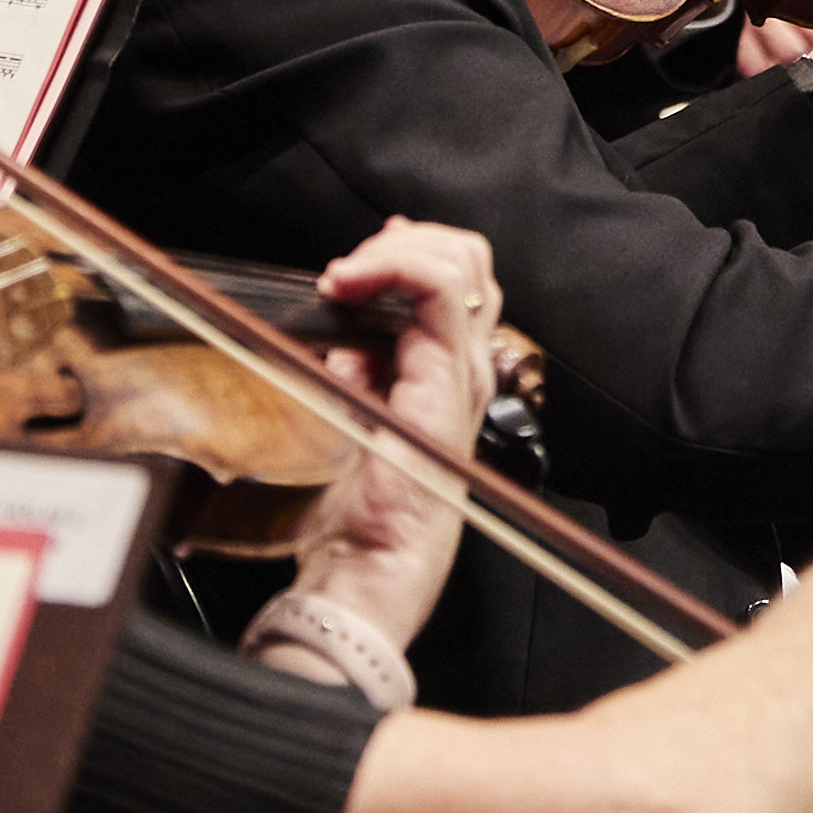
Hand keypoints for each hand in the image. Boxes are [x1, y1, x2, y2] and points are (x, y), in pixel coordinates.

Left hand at [284, 226, 498, 657]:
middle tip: (352, 266)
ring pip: (461, 265)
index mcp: (449, 379)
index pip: (454, 284)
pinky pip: (439, 293)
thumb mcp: (354, 422)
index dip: (408, 253)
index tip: (352, 267)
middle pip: (469, 262)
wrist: (369, 570)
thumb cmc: (363, 519)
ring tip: (348, 274)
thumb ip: (359, 374)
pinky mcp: (446, 383)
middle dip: (406, 241)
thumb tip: (344, 337)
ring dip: (396, 250)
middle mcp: (468, 371)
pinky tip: (353, 281)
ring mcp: (463, 375)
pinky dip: (396, 266)